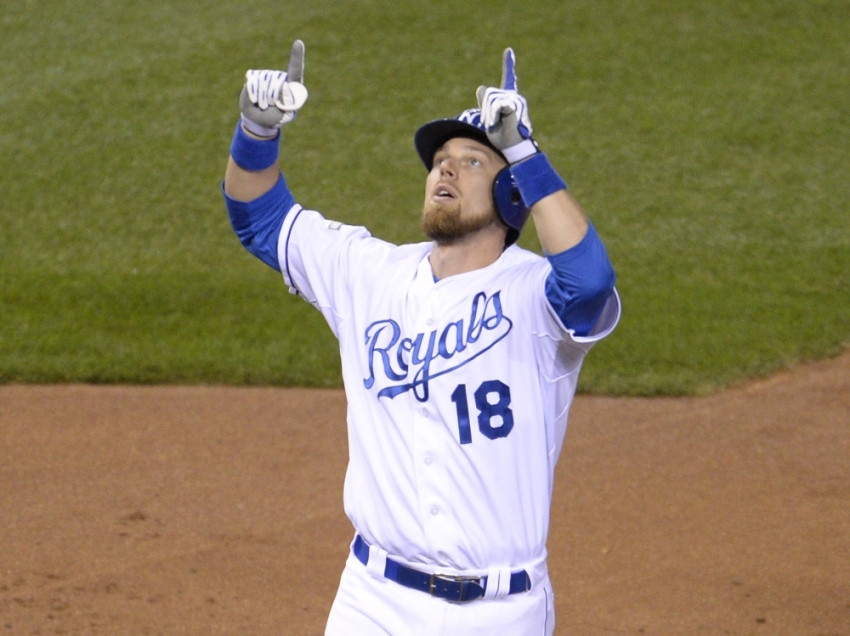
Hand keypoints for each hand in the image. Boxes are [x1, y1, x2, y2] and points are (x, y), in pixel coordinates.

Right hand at [239, 40, 307, 136]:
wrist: (257, 119)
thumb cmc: (274, 118)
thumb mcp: (283, 115)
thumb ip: (287, 103)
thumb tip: (285, 84)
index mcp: (293, 86)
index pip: (295, 70)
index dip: (296, 56)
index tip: (298, 43)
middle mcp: (281, 77)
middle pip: (276, 80)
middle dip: (271, 97)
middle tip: (271, 107)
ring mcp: (268, 75)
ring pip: (263, 81)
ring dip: (261, 98)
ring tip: (263, 104)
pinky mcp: (254, 76)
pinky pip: (252, 80)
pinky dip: (252, 93)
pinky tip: (255, 99)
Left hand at [476, 48, 536, 162]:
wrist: (511, 147)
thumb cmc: (502, 134)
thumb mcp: (489, 116)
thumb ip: (485, 102)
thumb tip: (481, 88)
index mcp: (509, 98)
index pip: (509, 77)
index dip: (508, 64)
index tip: (508, 51)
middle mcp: (514, 97)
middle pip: (488, 94)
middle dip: (485, 111)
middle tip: (493, 124)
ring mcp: (516, 101)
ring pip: (491, 101)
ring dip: (489, 116)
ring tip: (497, 125)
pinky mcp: (514, 106)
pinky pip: (497, 106)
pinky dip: (493, 117)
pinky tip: (500, 124)